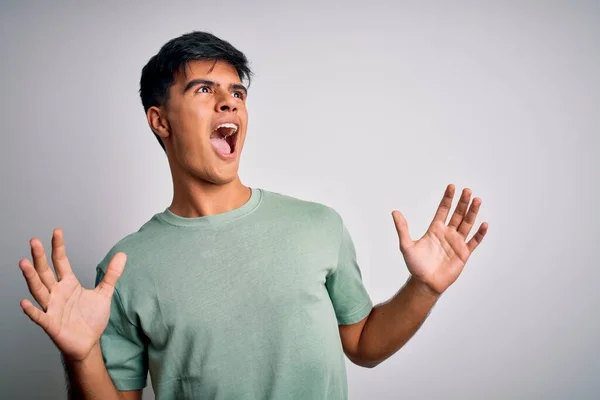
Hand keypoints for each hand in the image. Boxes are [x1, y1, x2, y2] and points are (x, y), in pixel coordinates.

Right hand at [19, 228, 125, 361]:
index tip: (57, 231)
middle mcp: (57, 293)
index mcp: (68, 284)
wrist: (89, 342)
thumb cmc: (91, 319)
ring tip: (24, 263)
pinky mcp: (51, 324)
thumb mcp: (104, 293)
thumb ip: (111, 274)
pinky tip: (24, 302)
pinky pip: (39, 316)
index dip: (58, 247)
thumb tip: (122, 255)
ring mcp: (52, 308)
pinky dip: (31, 310)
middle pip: (45, 272)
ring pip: (39, 290)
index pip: (61, 261)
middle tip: (33, 241)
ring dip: (31, 278)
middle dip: (39, 257)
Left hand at [392, 184, 487, 294]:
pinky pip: (474, 241)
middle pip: (457, 214)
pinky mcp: (464, 253)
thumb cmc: (415, 266)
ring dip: (472, 213)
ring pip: (467, 224)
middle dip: (462, 202)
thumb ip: (402, 228)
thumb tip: (394, 212)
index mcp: (435, 229)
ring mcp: (456, 243)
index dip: (448, 198)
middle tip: (467, 190)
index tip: (452, 186)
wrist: (425, 283)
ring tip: (477, 200)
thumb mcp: (406, 245)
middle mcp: (447, 233)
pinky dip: (479, 233)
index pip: (443, 210)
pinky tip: (484, 224)